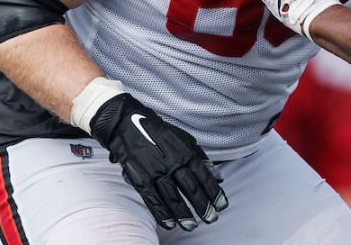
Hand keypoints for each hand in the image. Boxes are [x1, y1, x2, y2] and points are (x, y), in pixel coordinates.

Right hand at [89, 93, 226, 230]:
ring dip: (183, 213)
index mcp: (185, 152)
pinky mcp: (140, 177)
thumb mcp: (184, 139)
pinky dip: (160, 213)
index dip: (214, 192)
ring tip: (191, 226)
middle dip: (202, 206)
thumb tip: (218, 177)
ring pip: (172, 196)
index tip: (222, 206)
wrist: (128, 124)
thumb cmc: (160, 133)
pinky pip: (152, 198)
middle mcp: (172, 162)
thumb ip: (201, 158)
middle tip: (211, 219)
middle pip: (190, 188)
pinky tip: (169, 223)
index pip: (203, 175)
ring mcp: (155, 171)